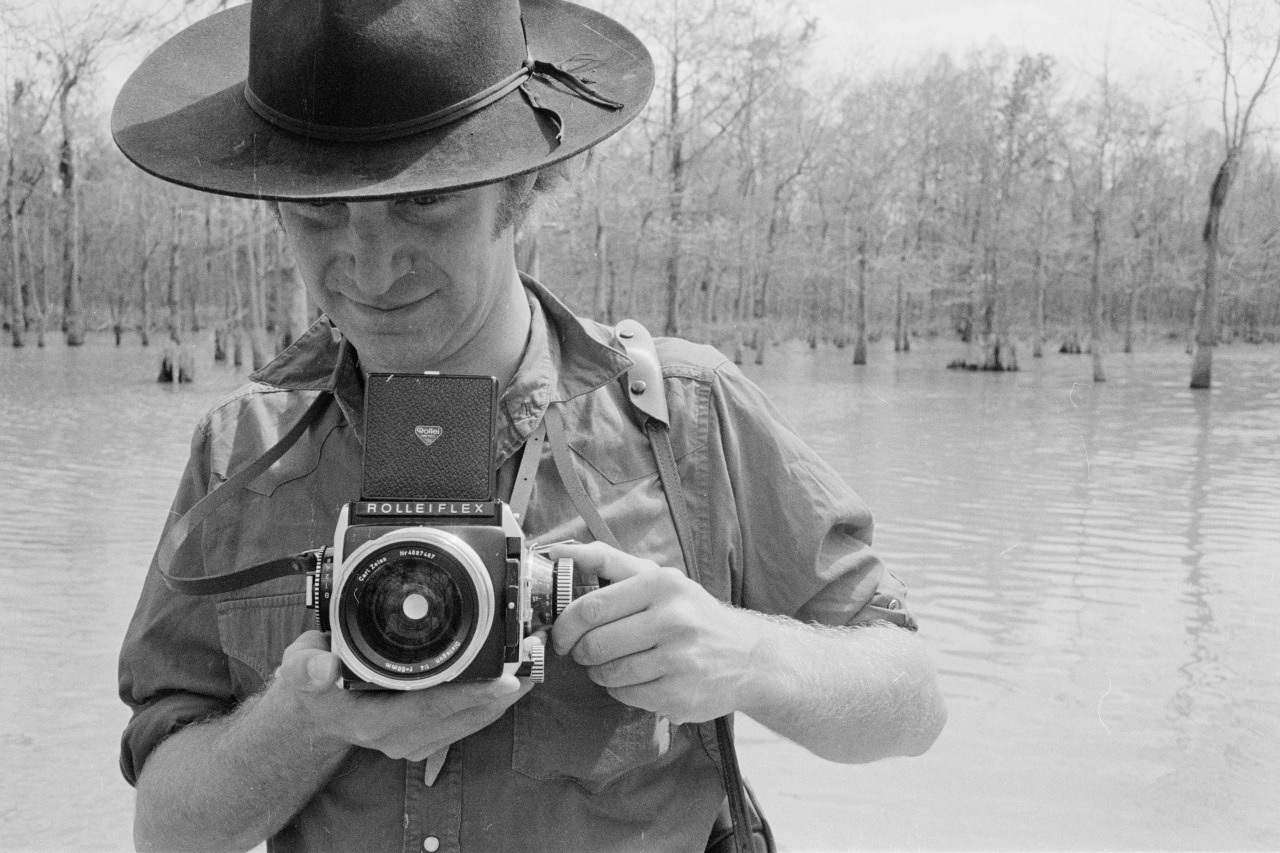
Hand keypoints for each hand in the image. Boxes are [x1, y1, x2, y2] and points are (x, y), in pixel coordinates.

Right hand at [272, 631, 532, 761]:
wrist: (315, 713)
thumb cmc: (313, 686)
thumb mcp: (302, 669)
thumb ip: (308, 667)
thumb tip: (321, 667)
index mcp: (374, 721)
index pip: (430, 708)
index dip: (469, 693)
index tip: (504, 678)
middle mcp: (399, 738)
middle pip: (462, 717)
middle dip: (501, 691)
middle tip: (532, 660)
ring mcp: (415, 741)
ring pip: (471, 721)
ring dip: (504, 697)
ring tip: (532, 665)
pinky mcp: (427, 737)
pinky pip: (468, 722)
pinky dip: (492, 702)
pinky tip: (513, 680)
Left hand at [549, 542, 757, 723]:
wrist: (748, 656)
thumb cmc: (691, 613)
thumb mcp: (659, 578)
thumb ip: (609, 561)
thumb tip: (558, 550)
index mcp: (662, 584)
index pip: (592, 607)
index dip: (565, 625)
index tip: (561, 633)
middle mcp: (674, 619)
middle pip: (595, 644)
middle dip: (579, 651)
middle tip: (582, 651)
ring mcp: (678, 660)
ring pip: (607, 673)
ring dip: (598, 672)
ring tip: (612, 663)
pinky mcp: (679, 695)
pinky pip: (624, 695)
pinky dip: (620, 689)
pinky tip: (637, 679)